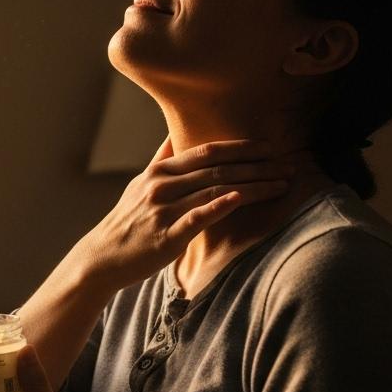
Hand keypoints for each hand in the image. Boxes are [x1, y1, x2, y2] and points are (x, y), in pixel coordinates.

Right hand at [75, 136, 293, 291]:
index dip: (241, 146)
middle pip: (218, 168)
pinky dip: (220, 206)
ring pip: (216, 190)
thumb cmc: (127, 221)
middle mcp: (162, 185)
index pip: (208, 151)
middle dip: (257, 165)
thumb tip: (175, 134)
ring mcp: (164, 210)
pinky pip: (198, 217)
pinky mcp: (167, 236)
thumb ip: (162, 160)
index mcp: (160, 171)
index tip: (270, 146)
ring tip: (282, 185)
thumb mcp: (140, 184)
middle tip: (288, 164)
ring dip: (253, 185)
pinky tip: (242, 198)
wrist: (103, 257)